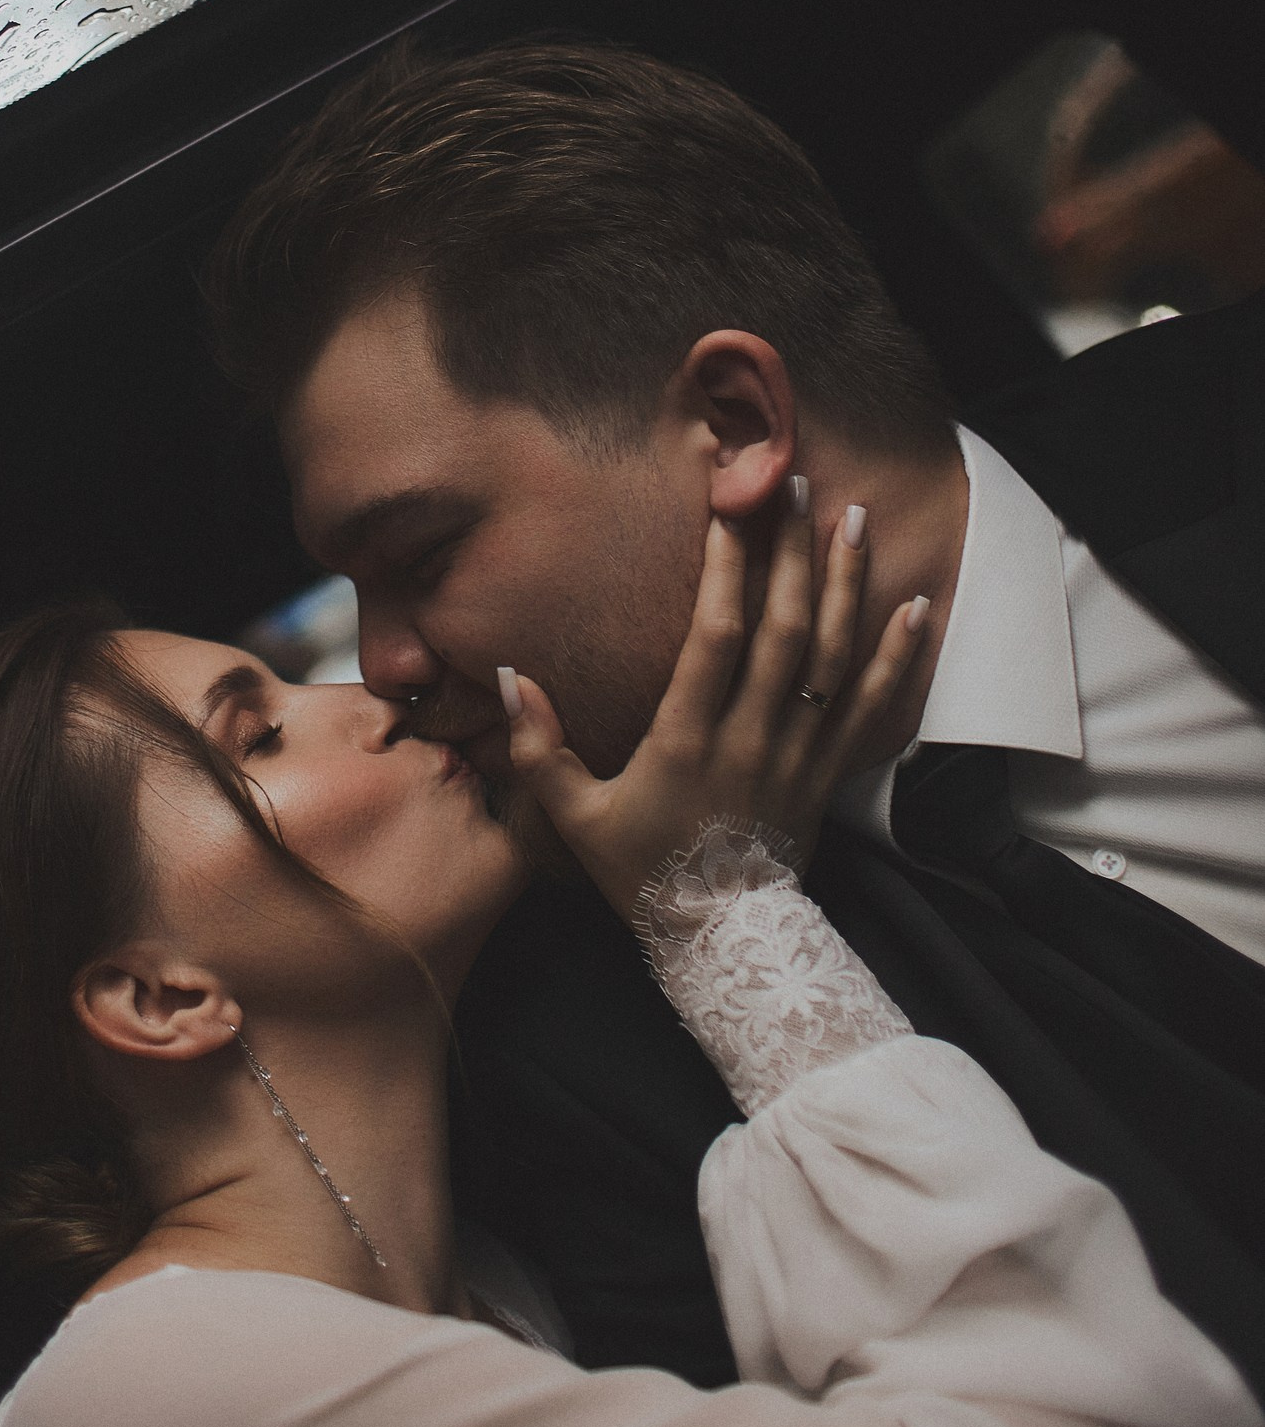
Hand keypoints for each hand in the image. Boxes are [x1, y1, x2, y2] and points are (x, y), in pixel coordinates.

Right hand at [499, 494, 927, 921]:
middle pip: (785, 631)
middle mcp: (752, 738)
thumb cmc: (643, 874)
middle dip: (793, 552)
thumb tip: (510, 676)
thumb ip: (539, 748)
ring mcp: (799, 755)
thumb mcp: (576, 818)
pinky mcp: (829, 773)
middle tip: (799, 484)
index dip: (727, 570)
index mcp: (688, 741)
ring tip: (855, 517)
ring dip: (846, 583)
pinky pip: (871, 707)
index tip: (729, 509)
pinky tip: (917, 606)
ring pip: (831, 657)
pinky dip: (897, 657)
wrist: (721, 942)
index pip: (717, 639)